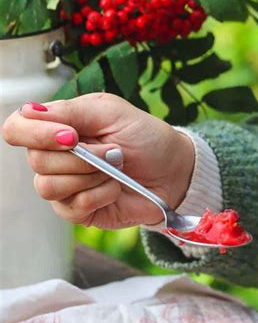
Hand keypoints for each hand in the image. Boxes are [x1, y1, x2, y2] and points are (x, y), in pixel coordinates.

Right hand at [2, 94, 194, 229]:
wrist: (175, 171)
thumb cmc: (146, 138)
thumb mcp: (111, 112)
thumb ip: (70, 111)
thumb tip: (29, 110)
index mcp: (57, 128)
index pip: (17, 129)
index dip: (35, 133)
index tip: (71, 135)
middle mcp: (55, 157)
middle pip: (36, 161)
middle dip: (80, 157)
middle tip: (113, 152)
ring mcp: (65, 187)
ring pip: (48, 187)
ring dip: (90, 176)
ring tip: (116, 170)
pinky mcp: (78, 211)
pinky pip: (71, 207)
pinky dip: (99, 194)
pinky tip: (115, 188)